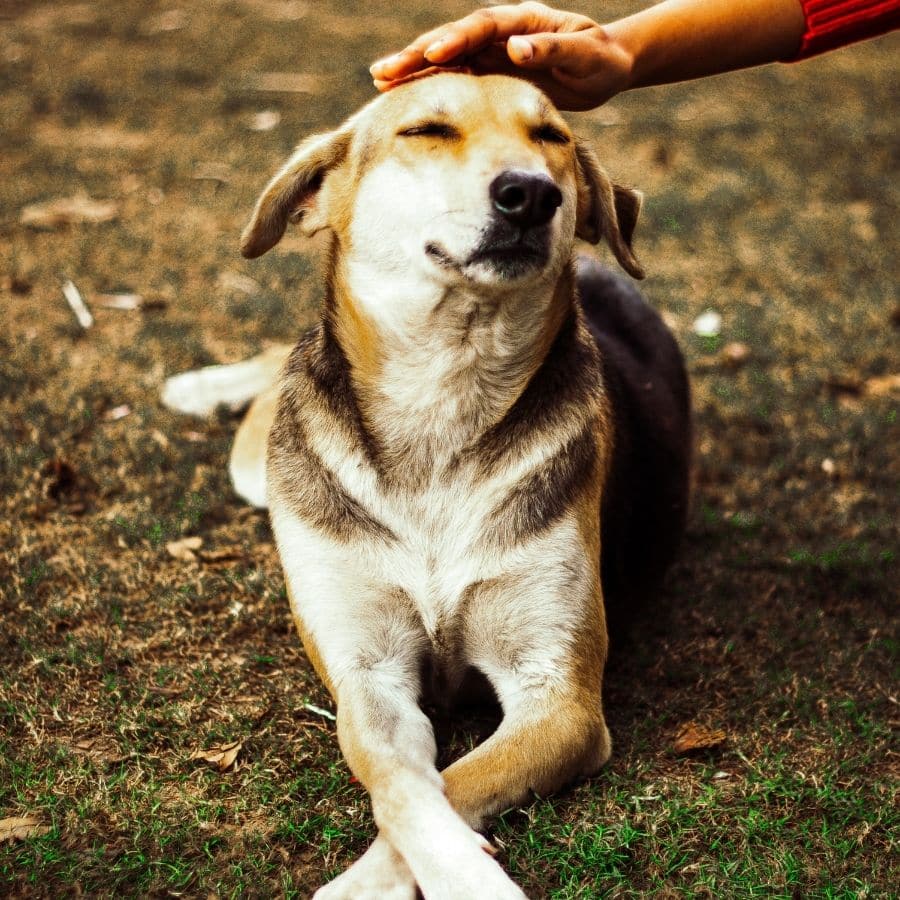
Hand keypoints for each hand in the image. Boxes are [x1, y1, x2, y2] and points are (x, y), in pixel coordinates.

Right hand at [369, 2, 633, 110]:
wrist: (604, 67)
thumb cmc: (599, 59)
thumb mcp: (583, 54)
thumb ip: (551, 48)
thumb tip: (515, 48)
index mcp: (521, 21)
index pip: (481, 28)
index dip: (456, 40)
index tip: (435, 55)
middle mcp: (500, 33)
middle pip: (452, 39)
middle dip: (418, 55)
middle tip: (384, 72)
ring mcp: (491, 52)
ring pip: (445, 58)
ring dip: (414, 69)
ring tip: (380, 81)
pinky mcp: (489, 72)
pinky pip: (454, 77)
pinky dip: (430, 83)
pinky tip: (404, 93)